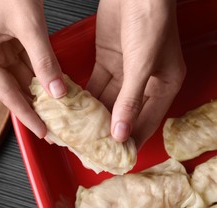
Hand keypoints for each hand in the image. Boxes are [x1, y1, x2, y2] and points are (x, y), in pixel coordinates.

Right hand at [0, 0, 65, 138]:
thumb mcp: (29, 26)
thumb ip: (44, 61)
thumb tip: (58, 93)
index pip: (6, 92)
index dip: (26, 114)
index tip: (43, 132)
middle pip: (13, 88)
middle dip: (35, 106)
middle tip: (54, 127)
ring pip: (21, 77)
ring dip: (39, 93)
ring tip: (57, 113)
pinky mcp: (8, 39)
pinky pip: (26, 63)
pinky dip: (40, 74)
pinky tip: (54, 88)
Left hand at [86, 0, 185, 147]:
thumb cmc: (151, 19)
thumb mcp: (142, 64)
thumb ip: (130, 99)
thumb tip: (121, 133)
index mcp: (164, 86)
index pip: (146, 122)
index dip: (130, 140)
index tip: (114, 157)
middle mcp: (145, 82)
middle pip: (124, 114)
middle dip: (106, 130)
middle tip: (89, 147)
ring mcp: (125, 72)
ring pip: (107, 101)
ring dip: (93, 115)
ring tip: (77, 132)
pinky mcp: (108, 61)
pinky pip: (96, 85)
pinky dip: (85, 97)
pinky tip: (74, 109)